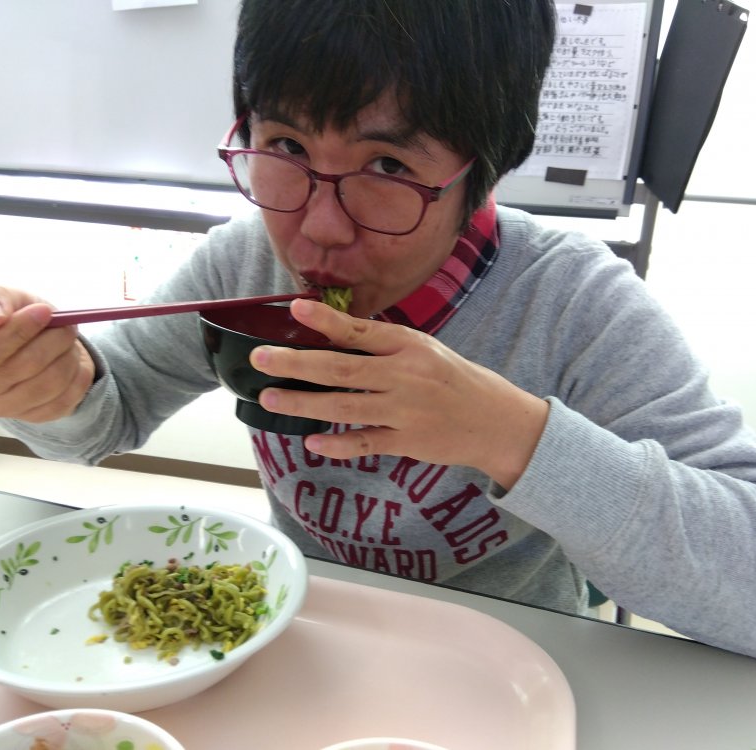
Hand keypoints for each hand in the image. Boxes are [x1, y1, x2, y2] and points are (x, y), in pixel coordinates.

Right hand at [0, 285, 95, 421]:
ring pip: (50, 382)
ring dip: (68, 356)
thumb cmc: (17, 319)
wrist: (42, 346)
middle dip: (53, 340)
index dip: (21, 329)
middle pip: (25, 366)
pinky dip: (77, 375)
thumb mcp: (5, 298)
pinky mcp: (33, 418)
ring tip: (68, 343)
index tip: (45, 312)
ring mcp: (5, 408)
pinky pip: (66, 398)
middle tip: (67, 326)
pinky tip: (72, 363)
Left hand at [250, 298, 548, 487]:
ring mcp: (404, 411)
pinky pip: (365, 443)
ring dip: (304, 404)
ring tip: (270, 399)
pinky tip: (312, 441)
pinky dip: (338, 444)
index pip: (360, 330)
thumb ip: (383, 344)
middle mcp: (404, 376)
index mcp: (408, 346)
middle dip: (296, 363)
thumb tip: (331, 334)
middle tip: (261, 359)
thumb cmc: (453, 379)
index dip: (326, 321)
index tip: (295, 309)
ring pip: (345, 407)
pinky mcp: (407, 442)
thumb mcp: (424, 350)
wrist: (494, 421)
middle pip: (341, 368)